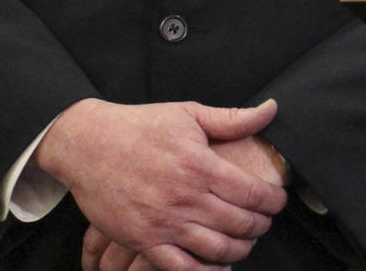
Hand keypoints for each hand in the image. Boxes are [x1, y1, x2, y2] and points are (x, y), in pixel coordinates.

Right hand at [39, 98, 286, 270]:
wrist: (87, 144)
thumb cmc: (139, 126)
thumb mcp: (189, 113)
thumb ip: (232, 119)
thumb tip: (270, 110)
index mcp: (201, 166)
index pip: (252, 193)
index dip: (273, 201)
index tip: (278, 201)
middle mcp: (185, 197)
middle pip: (239, 223)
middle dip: (260, 225)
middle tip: (265, 221)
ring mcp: (163, 222)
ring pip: (215, 248)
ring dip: (240, 249)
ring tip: (246, 242)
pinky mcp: (141, 239)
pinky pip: (178, 268)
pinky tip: (218, 268)